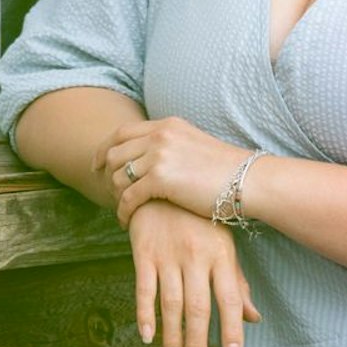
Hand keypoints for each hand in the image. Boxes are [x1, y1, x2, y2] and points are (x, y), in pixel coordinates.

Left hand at [94, 116, 249, 227]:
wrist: (249, 182)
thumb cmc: (228, 172)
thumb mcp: (195, 146)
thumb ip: (172, 146)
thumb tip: (155, 158)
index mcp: (167, 125)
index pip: (123, 132)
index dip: (105, 148)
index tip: (97, 164)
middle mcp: (160, 135)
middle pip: (114, 152)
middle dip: (105, 173)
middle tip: (105, 191)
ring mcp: (159, 155)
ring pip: (118, 175)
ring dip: (115, 194)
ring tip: (120, 208)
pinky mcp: (160, 179)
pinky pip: (128, 197)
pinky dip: (122, 211)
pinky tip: (125, 221)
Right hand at [128, 200, 262, 346]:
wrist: (162, 186)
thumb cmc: (200, 222)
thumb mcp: (223, 246)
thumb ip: (236, 283)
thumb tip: (253, 319)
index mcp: (221, 255)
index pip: (230, 299)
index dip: (231, 330)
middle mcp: (196, 256)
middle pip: (198, 308)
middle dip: (197, 343)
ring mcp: (168, 254)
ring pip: (171, 304)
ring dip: (172, 337)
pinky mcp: (144, 252)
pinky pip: (144, 288)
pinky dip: (145, 314)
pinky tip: (148, 336)